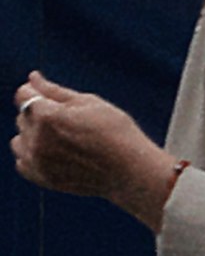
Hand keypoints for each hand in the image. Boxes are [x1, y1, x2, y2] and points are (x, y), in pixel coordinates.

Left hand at [12, 76, 177, 225]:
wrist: (133, 174)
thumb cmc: (117, 134)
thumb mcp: (89, 103)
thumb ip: (55, 90)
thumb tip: (33, 77)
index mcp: (46, 115)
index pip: (24, 94)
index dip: (39, 94)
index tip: (57, 102)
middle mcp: (37, 138)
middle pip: (24, 116)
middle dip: (40, 116)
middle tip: (71, 126)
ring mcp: (38, 160)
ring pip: (20, 139)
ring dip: (34, 137)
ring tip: (62, 143)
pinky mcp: (43, 178)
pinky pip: (23, 163)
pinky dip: (33, 158)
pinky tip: (54, 157)